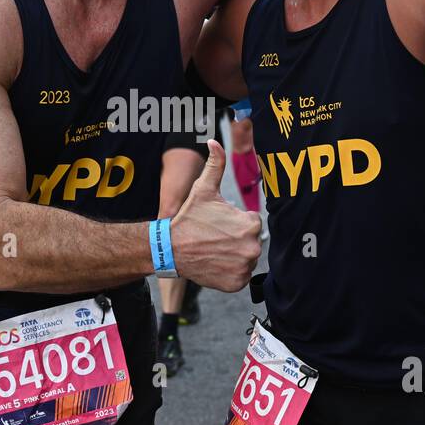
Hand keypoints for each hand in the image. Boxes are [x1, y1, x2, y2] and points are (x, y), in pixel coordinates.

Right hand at [169, 141, 261, 292]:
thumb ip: (215, 164)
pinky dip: (231, 272)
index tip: (220, 224)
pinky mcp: (237, 284)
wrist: (171, 248)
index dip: (236, 221)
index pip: (252, 222)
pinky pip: (240, 276)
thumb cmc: (189, 218)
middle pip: (251, 241)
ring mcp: (244, 268)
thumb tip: (214, 141)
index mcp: (250, 224)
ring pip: (246, 258)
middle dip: (237, 238)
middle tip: (216, 237)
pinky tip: (216, 262)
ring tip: (216, 249)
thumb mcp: (203, 189)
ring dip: (235, 254)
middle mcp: (252, 248)